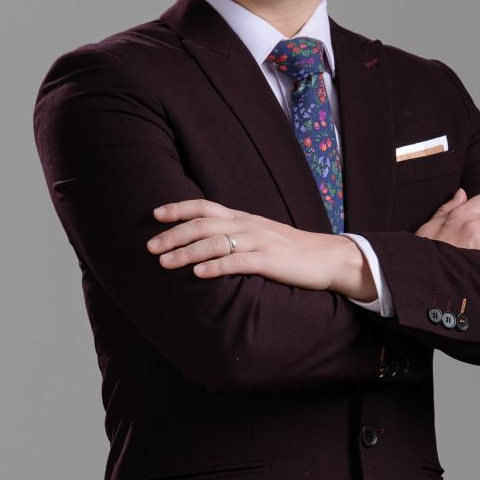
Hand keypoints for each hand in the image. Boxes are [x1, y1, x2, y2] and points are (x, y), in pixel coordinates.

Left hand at [147, 200, 350, 290]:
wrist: (329, 257)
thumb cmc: (291, 250)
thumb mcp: (261, 234)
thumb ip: (237, 233)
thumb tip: (207, 240)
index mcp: (244, 217)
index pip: (205, 206)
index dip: (179, 208)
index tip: (156, 214)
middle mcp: (248, 225)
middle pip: (203, 224)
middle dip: (173, 235)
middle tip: (150, 247)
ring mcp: (259, 242)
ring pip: (214, 243)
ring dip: (186, 252)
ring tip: (165, 263)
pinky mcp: (269, 260)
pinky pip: (237, 261)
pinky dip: (215, 267)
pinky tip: (198, 274)